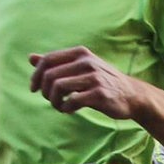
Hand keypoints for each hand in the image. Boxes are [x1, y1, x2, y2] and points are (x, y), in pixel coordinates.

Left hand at [28, 48, 144, 118]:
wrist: (132, 95)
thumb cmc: (102, 82)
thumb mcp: (80, 67)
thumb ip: (57, 63)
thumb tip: (31, 57)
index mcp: (80, 53)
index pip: (47, 60)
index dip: (36, 76)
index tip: (34, 89)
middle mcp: (87, 62)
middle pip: (50, 76)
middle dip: (45, 92)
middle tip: (51, 100)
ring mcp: (94, 77)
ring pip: (58, 88)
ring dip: (54, 101)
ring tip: (60, 106)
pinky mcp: (100, 94)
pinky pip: (73, 101)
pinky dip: (66, 108)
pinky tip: (69, 110)